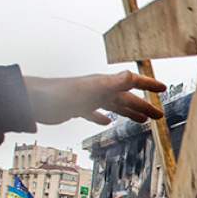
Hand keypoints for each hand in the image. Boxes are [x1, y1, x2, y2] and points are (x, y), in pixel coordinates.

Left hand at [24, 71, 165, 125]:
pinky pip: (94, 113)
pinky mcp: (76, 109)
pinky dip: (102, 117)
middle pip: (126, 98)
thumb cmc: (61, 93)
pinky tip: (106, 122)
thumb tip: (132, 76)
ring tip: (141, 121)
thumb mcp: (92, 89)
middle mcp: (99, 90)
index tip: (163, 88)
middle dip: (143, 106)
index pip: (132, 83)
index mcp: (105, 85)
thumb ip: (113, 83)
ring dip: (128, 112)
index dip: (148, 85)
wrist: (33, 99)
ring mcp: (88, 99)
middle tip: (158, 115)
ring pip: (113, 106)